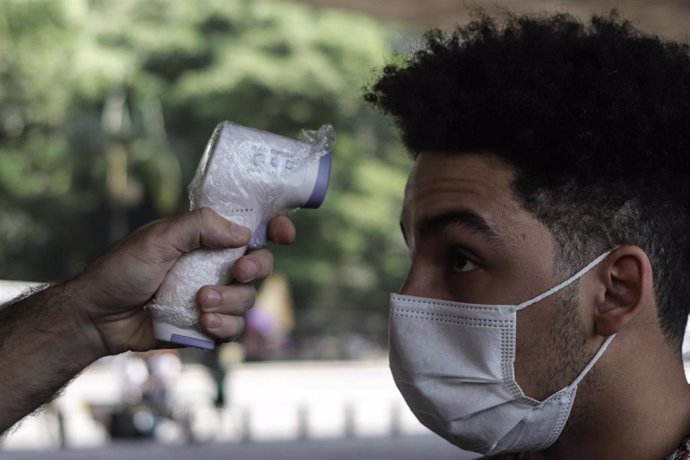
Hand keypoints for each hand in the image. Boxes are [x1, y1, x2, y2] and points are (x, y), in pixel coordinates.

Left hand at [67, 208, 295, 355]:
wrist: (98, 317)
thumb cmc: (121, 271)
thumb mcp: (158, 239)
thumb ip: (199, 227)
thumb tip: (243, 233)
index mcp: (205, 239)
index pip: (249, 228)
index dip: (274, 228)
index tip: (283, 234)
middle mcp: (214, 266)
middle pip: (260, 265)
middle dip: (256, 268)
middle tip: (236, 272)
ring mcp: (213, 296)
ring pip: (248, 299)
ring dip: (230, 302)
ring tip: (200, 303)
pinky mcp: (206, 325)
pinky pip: (234, 328)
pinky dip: (224, 326)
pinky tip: (202, 324)